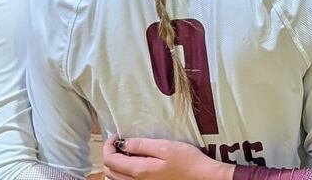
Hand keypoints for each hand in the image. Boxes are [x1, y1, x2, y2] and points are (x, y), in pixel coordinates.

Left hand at [103, 137, 233, 179]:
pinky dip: (125, 172)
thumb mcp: (165, 147)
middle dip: (111, 154)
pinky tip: (138, 162)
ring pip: (117, 179)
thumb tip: (124, 143)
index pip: (110, 160)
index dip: (108, 145)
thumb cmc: (187, 161)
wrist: (203, 178)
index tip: (117, 135)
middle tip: (121, 141)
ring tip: (128, 152)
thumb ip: (142, 145)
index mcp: (139, 171)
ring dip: (117, 165)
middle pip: (110, 171)